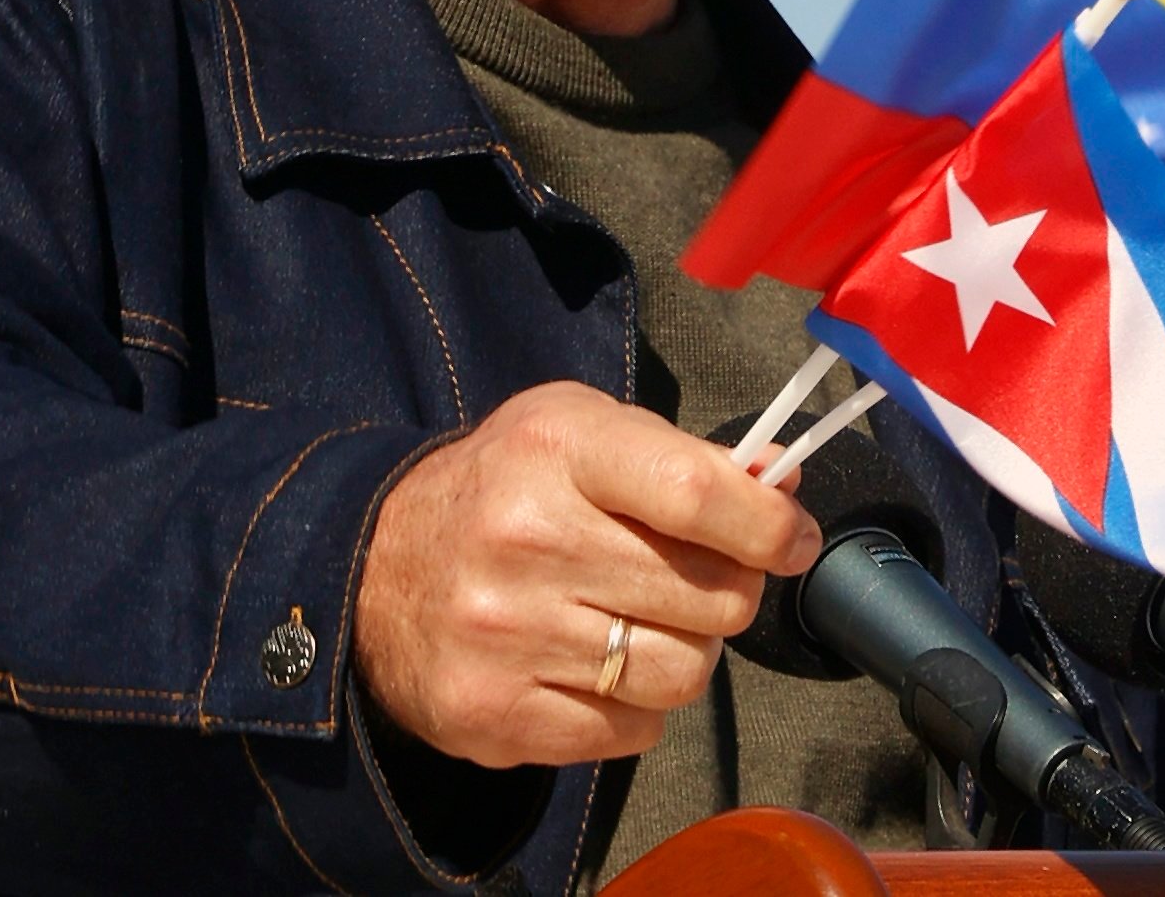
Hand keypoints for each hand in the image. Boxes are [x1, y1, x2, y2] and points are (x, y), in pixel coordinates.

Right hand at [352, 381, 821, 766]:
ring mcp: (507, 636)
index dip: (768, 526)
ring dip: (684, 653)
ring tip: (641, 623)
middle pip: (709, 595)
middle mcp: (527, 541)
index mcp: (557, 451)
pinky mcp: (495, 713)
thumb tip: (783, 492)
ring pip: (682, 674)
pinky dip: (634, 707)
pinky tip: (596, 667)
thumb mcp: (579, 432)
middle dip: (726, 590)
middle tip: (696, 580)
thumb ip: (681, 458)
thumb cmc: (503, 489)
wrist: (371, 567)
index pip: (697, 494)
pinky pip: (632, 733)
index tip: (793, 540)